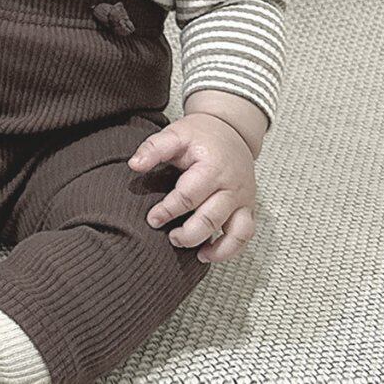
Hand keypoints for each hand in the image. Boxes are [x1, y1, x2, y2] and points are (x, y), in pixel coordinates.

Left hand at [128, 113, 258, 263]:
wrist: (230, 130)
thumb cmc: (200, 134)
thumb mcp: (175, 133)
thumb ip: (153, 148)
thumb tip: (134, 165)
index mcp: (212, 166)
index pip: (189, 196)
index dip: (168, 210)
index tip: (152, 219)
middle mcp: (232, 185)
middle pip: (211, 218)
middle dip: (188, 234)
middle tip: (170, 237)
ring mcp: (244, 199)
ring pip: (235, 232)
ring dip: (214, 248)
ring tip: (192, 252)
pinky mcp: (249, 208)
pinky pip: (245, 235)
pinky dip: (231, 250)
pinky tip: (211, 254)